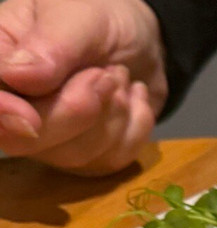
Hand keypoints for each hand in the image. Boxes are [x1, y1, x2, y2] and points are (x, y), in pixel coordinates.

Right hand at [0, 0, 166, 174]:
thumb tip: (16, 76)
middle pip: (23, 141)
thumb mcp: (76, 15)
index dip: (4, 116)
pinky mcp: (86, 155)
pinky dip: (133, 127)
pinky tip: (132, 98)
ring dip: (113, 115)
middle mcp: (14, 104)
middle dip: (76, 111)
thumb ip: (49, 45)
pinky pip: (109, 160)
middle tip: (106, 74)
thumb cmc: (97, 14)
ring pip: (74, 155)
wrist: (139, 38)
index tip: (30, 119)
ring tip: (118, 76)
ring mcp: (48, 135)